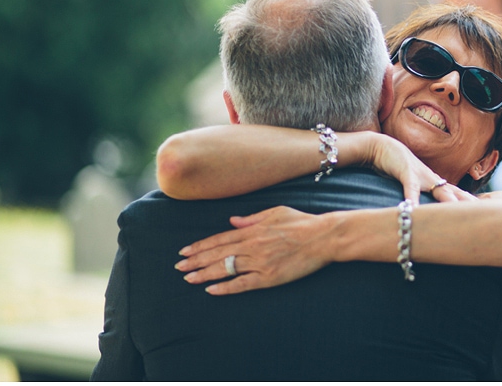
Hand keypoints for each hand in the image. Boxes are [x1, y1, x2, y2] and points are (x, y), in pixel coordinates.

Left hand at [174, 206, 332, 294]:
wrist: (323, 237)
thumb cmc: (302, 223)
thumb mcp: (276, 212)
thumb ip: (252, 218)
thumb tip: (233, 220)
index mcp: (253, 230)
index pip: (220, 239)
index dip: (200, 246)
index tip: (185, 251)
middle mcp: (252, 246)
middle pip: (218, 254)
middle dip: (196, 260)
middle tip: (178, 267)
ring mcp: (259, 262)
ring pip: (226, 269)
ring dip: (204, 274)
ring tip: (188, 278)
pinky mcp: (269, 277)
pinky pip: (242, 284)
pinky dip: (225, 288)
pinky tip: (211, 290)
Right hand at [364, 133, 475, 203]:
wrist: (381, 147)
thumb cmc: (396, 167)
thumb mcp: (411, 184)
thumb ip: (420, 197)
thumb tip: (424, 213)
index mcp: (434, 182)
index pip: (457, 194)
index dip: (470, 202)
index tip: (485, 212)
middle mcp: (432, 179)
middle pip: (456, 193)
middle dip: (470, 203)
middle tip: (485, 214)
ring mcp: (421, 175)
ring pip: (441, 190)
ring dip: (451, 202)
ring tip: (462, 214)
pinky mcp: (406, 172)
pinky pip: (412, 188)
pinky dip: (414, 199)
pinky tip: (414, 210)